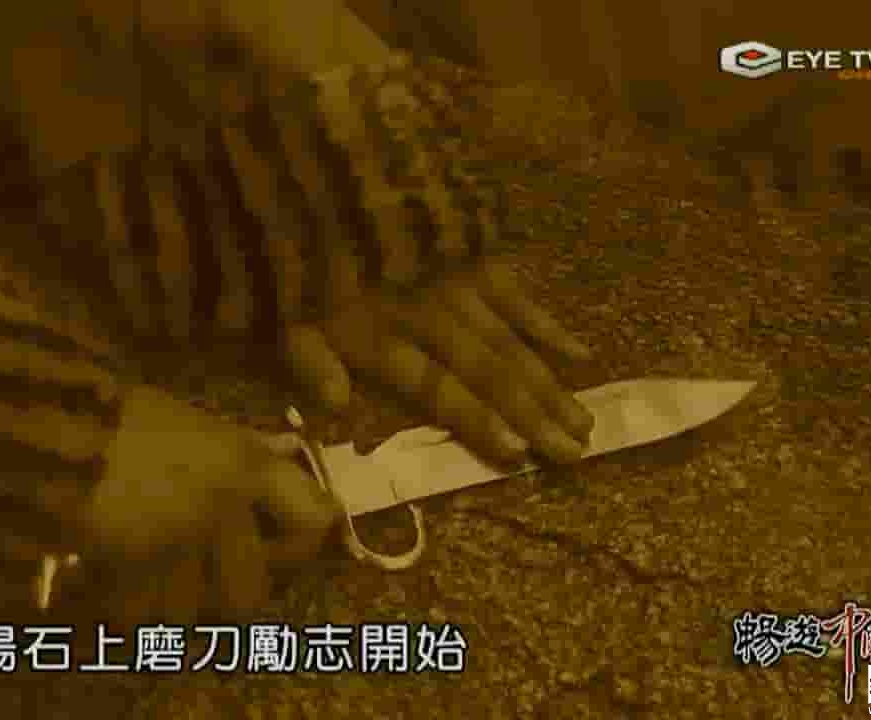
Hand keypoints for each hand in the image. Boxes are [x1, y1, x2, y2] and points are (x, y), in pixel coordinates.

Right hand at [66, 385, 339, 625]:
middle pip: (249, 597)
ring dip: (166, 601)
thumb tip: (278, 458)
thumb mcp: (192, 419)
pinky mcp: (126, 568)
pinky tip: (110, 575)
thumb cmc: (119, 412)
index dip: (300, 542)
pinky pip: (136, 616)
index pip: (315, 522)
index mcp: (247, 465)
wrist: (45, 420)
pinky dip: (122, 605)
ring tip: (145, 570)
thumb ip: (241, 448)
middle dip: (225, 594)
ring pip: (186, 614)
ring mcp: (175, 545)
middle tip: (203, 573)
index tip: (275, 539)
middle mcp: (222, 510)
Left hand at [284, 259, 594, 465]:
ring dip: (549, 383)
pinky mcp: (474, 249)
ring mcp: (458, 280)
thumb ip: (309, 359)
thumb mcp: (286, 308)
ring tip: (585, 420)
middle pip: (489, 370)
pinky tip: (581, 354)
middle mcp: (430, 313)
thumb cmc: (300, 248)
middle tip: (576, 451)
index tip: (518, 453)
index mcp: (380, 333)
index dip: (476, 420)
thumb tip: (335, 408)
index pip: (436, 387)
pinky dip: (548, 325)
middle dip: (533, 414)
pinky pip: (518, 292)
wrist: (323, 164)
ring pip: (512, 340)